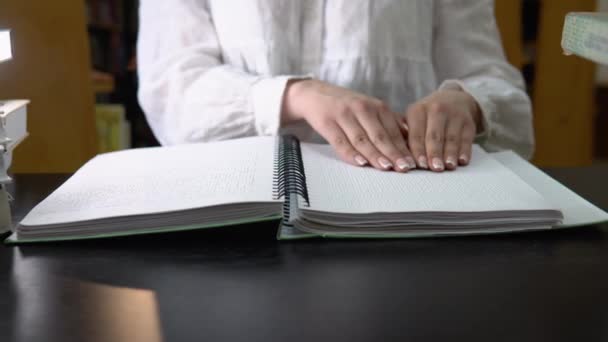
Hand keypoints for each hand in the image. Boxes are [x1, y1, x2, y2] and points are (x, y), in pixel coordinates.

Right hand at [282, 79, 415, 171]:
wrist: (314, 93)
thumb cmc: (346, 106)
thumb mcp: (369, 108)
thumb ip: (388, 122)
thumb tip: (410, 139)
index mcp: (376, 106)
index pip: (392, 130)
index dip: (403, 147)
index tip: (413, 162)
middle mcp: (361, 108)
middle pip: (380, 135)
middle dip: (393, 153)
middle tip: (404, 168)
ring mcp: (344, 115)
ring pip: (362, 139)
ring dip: (375, 155)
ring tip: (386, 168)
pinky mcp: (327, 122)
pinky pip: (341, 141)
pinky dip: (351, 153)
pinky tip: (360, 163)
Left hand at [403, 89, 481, 171]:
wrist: (454, 99)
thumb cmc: (427, 116)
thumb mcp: (414, 118)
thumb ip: (405, 135)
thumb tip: (399, 156)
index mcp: (417, 111)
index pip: (416, 134)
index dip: (418, 150)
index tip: (419, 165)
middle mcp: (436, 110)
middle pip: (434, 136)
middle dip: (434, 153)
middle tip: (434, 168)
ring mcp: (454, 115)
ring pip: (451, 138)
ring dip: (450, 153)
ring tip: (448, 166)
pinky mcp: (468, 122)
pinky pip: (466, 138)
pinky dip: (464, 150)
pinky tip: (462, 161)